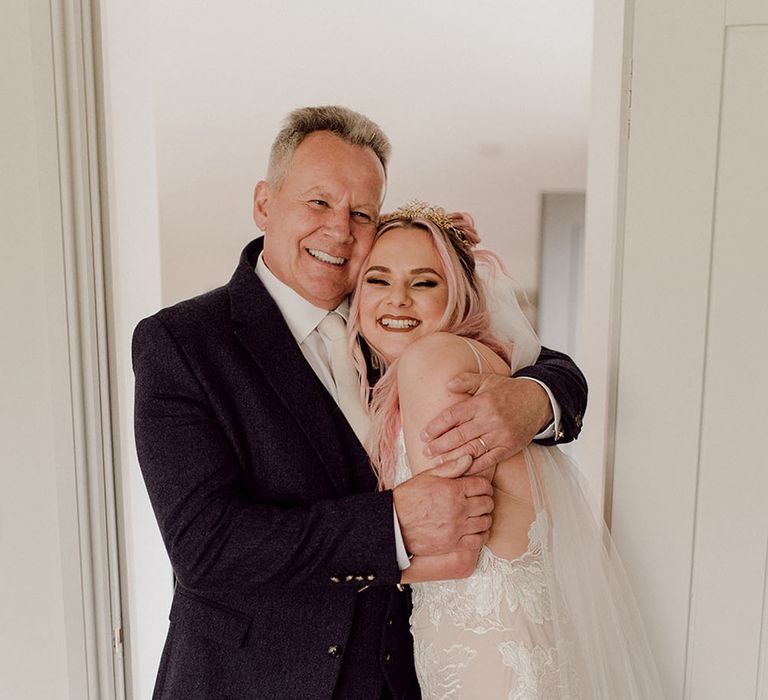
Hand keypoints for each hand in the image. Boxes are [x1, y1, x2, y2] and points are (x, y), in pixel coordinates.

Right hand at [392, 457, 493, 556]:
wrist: (393, 524)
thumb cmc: (408, 498)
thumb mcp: (427, 476)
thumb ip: (450, 468)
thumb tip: (469, 458)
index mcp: (452, 490)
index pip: (483, 485)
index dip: (484, 485)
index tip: (480, 488)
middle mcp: (458, 509)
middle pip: (487, 503)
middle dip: (485, 500)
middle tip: (479, 500)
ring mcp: (457, 528)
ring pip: (485, 522)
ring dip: (484, 517)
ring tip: (476, 515)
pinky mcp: (453, 544)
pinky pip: (478, 541)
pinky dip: (480, 535)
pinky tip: (475, 530)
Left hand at [421, 374, 552, 472]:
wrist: (539, 400)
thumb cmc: (508, 390)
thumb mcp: (487, 379)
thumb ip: (466, 381)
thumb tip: (447, 385)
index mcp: (481, 403)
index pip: (453, 416)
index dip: (436, 426)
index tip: (424, 435)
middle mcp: (489, 419)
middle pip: (459, 435)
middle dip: (439, 445)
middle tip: (426, 452)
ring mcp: (500, 435)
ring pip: (471, 449)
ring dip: (452, 458)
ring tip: (438, 464)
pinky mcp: (509, 447)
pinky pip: (489, 460)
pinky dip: (474, 467)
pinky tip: (461, 470)